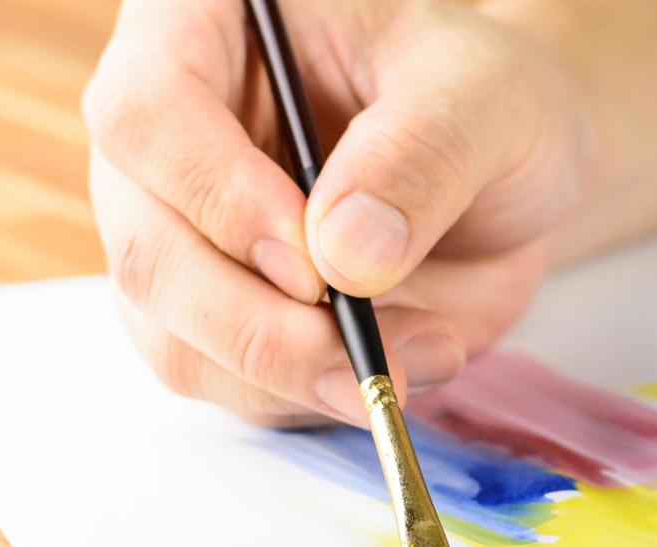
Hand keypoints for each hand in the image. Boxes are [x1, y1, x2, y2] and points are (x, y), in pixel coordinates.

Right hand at [84, 0, 592, 426]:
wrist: (508, 177)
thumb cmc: (483, 104)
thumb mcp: (482, 99)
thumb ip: (421, 157)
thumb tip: (343, 255)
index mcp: (203, 32)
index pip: (148, 115)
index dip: (217, 199)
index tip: (314, 268)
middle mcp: (168, 144)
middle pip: (148, 252)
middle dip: (257, 328)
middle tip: (363, 361)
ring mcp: (186, 241)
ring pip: (178, 342)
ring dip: (296, 378)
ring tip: (424, 353)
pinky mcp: (224, 323)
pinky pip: (236, 388)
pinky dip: (316, 400)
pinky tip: (408, 365)